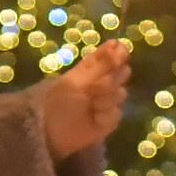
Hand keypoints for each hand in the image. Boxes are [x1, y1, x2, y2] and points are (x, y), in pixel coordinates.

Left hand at [38, 40, 131, 159]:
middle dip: (110, 81)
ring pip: (121, 94)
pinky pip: (117, 114)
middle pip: (122, 74)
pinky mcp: (109, 120)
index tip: (123, 52)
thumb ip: (102, 65)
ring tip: (90, 106)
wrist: (52, 131)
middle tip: (93, 88)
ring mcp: (107, 101)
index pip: (109, 55)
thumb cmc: (60, 101)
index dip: (117, 54)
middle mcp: (102, 82)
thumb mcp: (79, 80)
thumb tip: (120, 44)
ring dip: (105, 100)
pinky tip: (94, 119)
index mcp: (90, 69)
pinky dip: (105, 116)